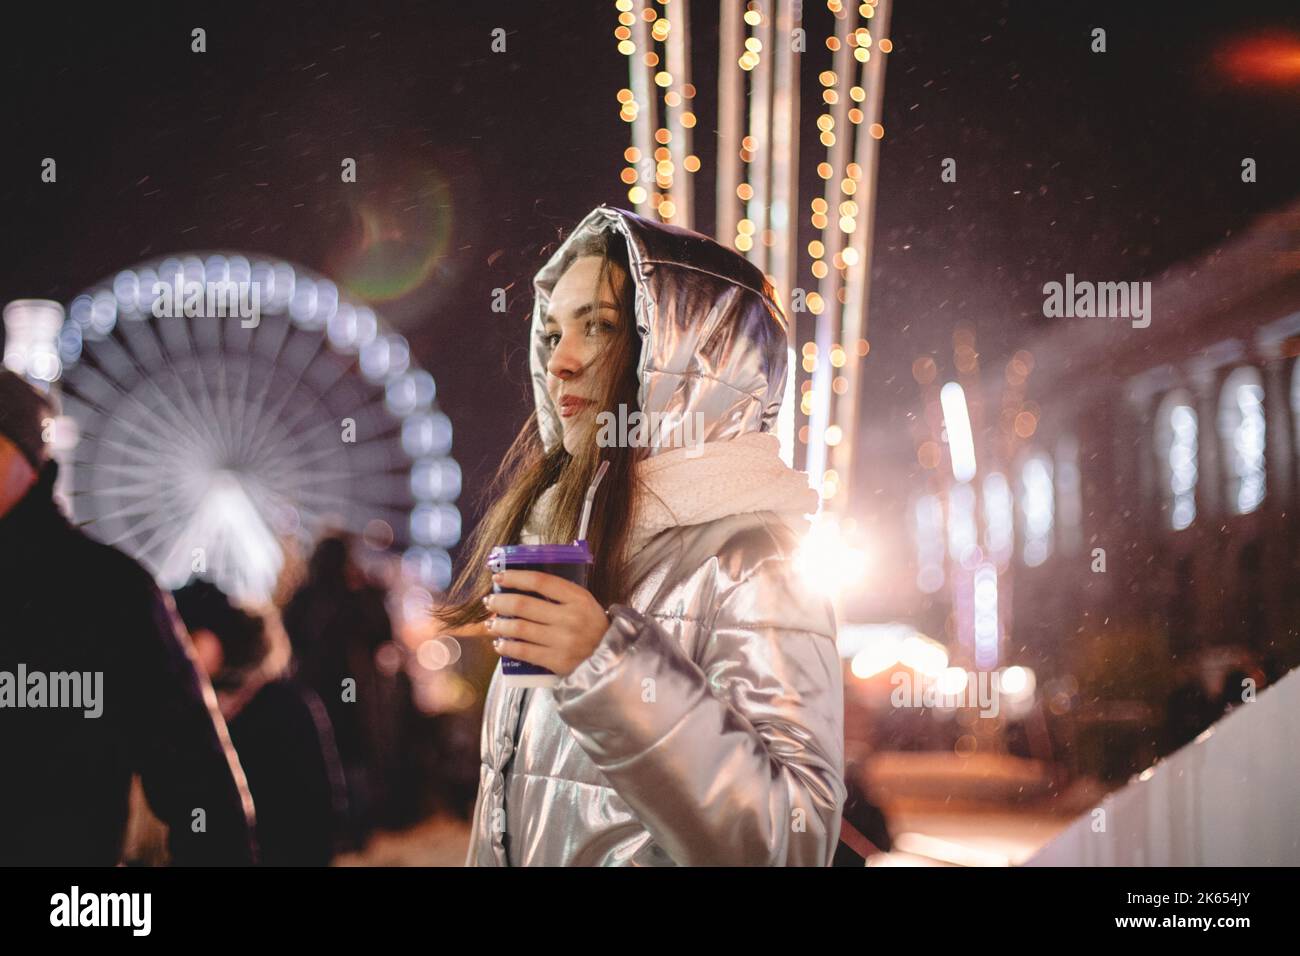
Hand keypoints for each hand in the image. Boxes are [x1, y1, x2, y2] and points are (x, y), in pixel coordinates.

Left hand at [484, 570, 610, 677]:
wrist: (612, 662)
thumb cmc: (594, 630)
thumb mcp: (586, 605)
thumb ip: (561, 595)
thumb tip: (522, 588)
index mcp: (579, 598)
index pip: (540, 581)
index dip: (515, 577)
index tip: (499, 577)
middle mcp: (571, 617)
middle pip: (524, 604)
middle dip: (500, 601)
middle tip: (490, 602)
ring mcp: (563, 640)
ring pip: (520, 628)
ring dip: (499, 624)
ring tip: (491, 623)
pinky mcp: (557, 661)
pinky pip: (524, 651)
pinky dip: (507, 647)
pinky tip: (500, 644)